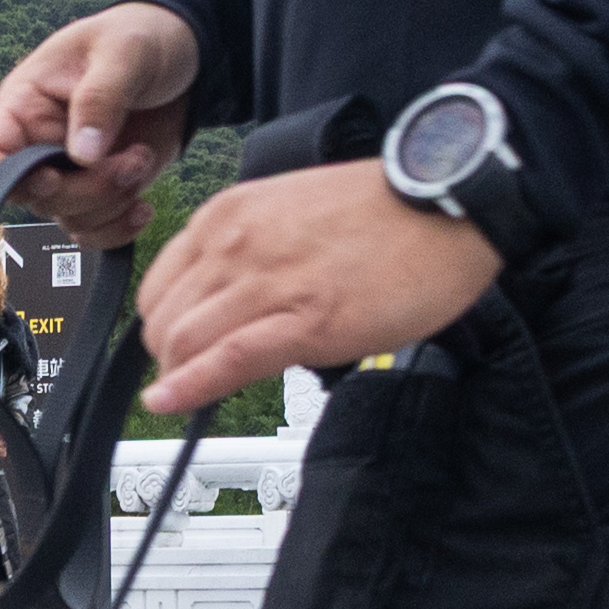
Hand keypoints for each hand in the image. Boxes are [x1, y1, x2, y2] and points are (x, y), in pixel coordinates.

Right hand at [0, 0, 202, 240]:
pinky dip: (119, 229)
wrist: (184, 53)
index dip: (5, 180)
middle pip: (34, 198)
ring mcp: (70, 170)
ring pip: (68, 216)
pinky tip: (145, 207)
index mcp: (25, 105)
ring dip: (112, 203)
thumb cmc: (141, 36)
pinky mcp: (101, 187)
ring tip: (144, 158)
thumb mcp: (123, 52)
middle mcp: (38, 144)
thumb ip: (100, 98)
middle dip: (87, 190)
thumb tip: (83, 155)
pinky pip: (93, 229)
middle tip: (132, 159)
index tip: (51, 176)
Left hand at [134, 161, 506, 410]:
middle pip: (164, 321)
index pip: (160, 284)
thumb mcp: (289, 213)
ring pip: (186, 342)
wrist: (448, 205)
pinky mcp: (307, 321)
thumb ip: (248, 250)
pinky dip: (190, 388)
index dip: (161, 326)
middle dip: (168, 359)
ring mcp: (269, 282)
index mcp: (229, 215)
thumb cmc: (384, 211)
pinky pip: (227, 360)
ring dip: (180, 378)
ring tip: (191, 394)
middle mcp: (237, 244)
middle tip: (189, 377)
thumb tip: (225, 297)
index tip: (173, 347)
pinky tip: (169, 403)